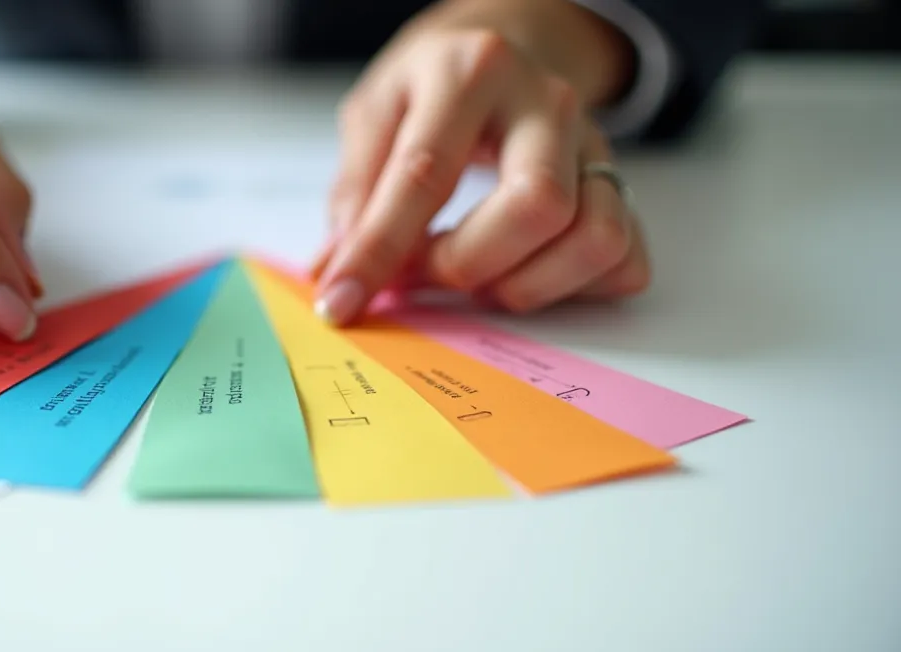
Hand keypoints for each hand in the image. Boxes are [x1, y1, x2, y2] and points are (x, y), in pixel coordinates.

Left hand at [309, 0, 651, 323]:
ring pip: (595, 238)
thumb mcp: (374, 113)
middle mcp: (547, 102)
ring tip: (477, 278)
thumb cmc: (430, 86)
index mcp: (472, 72)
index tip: (344, 299)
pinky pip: (624, 259)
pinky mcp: (620, 182)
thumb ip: (354, 191)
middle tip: (423, 273)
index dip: (379, 249)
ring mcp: (596, 143)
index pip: (426, 174)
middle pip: (536, 207)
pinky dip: (573, 288)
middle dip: (467, 264)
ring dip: (526, 285)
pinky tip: (524, 272)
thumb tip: (337, 271)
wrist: (504, 43)